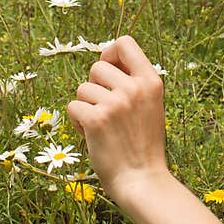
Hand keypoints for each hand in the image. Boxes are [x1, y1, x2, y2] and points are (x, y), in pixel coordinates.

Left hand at [66, 35, 167, 204]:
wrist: (142, 180)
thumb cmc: (143, 145)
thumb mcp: (150, 106)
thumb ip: (133, 83)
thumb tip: (106, 61)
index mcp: (151, 81)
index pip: (125, 43)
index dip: (110, 54)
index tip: (110, 71)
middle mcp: (134, 88)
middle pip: (96, 67)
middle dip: (94, 88)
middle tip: (106, 111)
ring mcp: (115, 103)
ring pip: (82, 89)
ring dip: (86, 107)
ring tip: (102, 127)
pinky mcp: (96, 119)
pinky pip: (72, 107)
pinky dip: (77, 122)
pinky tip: (93, 136)